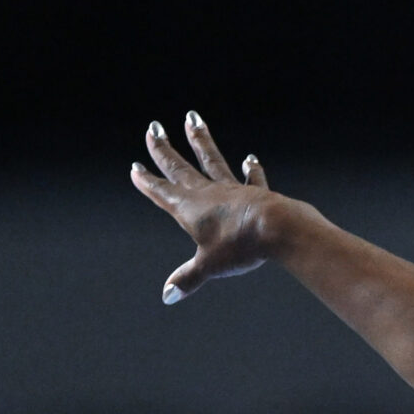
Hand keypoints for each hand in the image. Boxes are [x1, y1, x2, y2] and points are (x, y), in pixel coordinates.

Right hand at [128, 111, 281, 303]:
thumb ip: (188, 279)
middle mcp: (208, 193)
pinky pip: (251, 178)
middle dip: (165, 149)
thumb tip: (168, 296)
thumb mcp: (209, 265)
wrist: (278, 229)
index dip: (148, 181)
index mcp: (189, 208)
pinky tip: (250, 159)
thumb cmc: (241, 247)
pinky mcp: (256, 193)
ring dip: (201, 140)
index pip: (162, 191)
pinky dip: (250, 169)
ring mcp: (232, 190)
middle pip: (181, 168)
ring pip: (212, 160)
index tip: (135, 167)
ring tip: (193, 118)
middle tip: (154, 127)